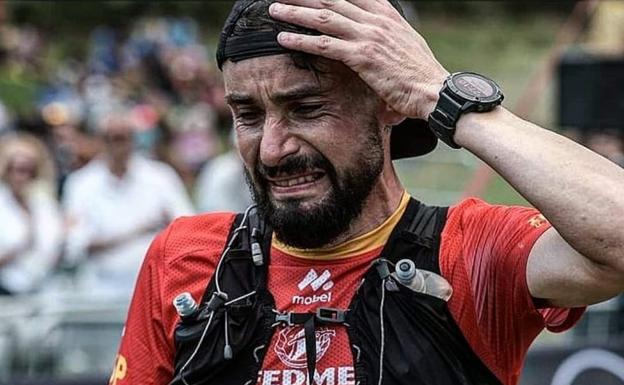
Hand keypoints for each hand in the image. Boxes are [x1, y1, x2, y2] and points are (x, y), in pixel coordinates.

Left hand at [269, 0, 449, 119]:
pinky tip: (283, 39)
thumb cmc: (421, 75)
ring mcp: (368, 36)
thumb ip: (387, 37)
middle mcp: (376, 20)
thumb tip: (376, 44)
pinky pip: (324, 45)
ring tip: (275, 9)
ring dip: (296, 12)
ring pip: (324, 17)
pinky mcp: (362, 56)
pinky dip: (301, 41)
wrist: (435, 91)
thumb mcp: (406, 46)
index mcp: (386, 15)